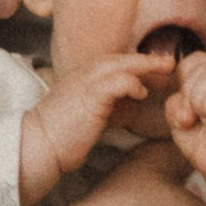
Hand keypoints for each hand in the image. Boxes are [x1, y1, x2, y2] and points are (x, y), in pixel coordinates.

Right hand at [20, 54, 173, 205]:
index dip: (135, 64)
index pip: (113, 64)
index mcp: (81, 77)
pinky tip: (142, 92)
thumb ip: (108, 106)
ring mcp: (85, 82)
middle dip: (146, 60)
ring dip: (145, 65)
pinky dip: (132, 83)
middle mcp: (83, 74)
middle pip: (120, 59)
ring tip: (166, 69)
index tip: (156, 69)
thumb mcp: (87, 116)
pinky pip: (117, 82)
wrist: (37, 146)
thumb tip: (131, 104)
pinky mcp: (90, 96)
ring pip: (120, 64)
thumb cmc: (61, 137)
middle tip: (169, 62)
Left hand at [163, 51, 205, 182]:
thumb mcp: (181, 121)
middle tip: (201, 119)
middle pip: (195, 66)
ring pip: (204, 79)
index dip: (184, 84)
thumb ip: (175, 104)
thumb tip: (183, 101)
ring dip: (199, 106)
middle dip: (188, 97)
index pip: (191, 61)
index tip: (191, 109)